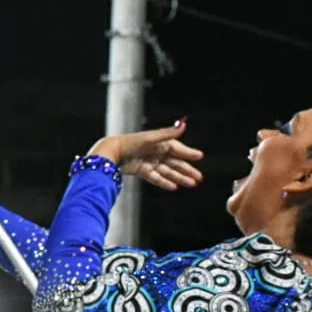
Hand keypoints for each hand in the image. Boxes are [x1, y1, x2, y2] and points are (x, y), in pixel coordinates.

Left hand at [89, 121, 203, 191]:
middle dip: (187, 170)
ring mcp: (148, 162)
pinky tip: (174, 187)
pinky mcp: (141, 170)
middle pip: (174, 162)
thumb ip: (168, 133)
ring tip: (191, 184)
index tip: (200, 156)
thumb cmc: (130, 143)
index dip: (188, 153)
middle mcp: (155, 152)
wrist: (111, 154)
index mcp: (159, 143)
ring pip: (167, 171)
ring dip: (179, 178)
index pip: (177, 148)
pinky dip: (164, 182)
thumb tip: (184, 124)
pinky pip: (155, 177)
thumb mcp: (151, 138)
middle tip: (199, 177)